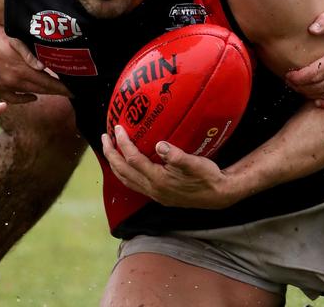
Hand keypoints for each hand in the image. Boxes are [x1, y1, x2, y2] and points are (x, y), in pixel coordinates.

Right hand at [0, 19, 71, 103]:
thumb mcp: (15, 40)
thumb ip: (29, 54)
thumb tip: (43, 67)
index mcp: (21, 69)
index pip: (48, 83)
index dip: (62, 88)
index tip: (75, 90)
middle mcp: (13, 80)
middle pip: (41, 90)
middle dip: (58, 91)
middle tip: (71, 92)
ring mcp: (4, 85)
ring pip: (30, 93)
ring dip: (44, 93)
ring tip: (57, 91)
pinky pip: (12, 98)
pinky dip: (24, 99)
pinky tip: (32, 96)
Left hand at [101, 126, 236, 208]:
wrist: (219, 195)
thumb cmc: (208, 177)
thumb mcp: (196, 164)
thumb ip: (177, 156)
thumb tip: (160, 145)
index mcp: (159, 180)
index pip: (133, 160)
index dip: (123, 143)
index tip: (117, 127)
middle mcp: (153, 189)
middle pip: (123, 171)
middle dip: (111, 154)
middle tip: (105, 137)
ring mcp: (154, 194)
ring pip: (126, 180)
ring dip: (115, 164)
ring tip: (110, 149)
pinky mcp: (159, 195)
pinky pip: (133, 183)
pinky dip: (125, 172)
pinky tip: (127, 164)